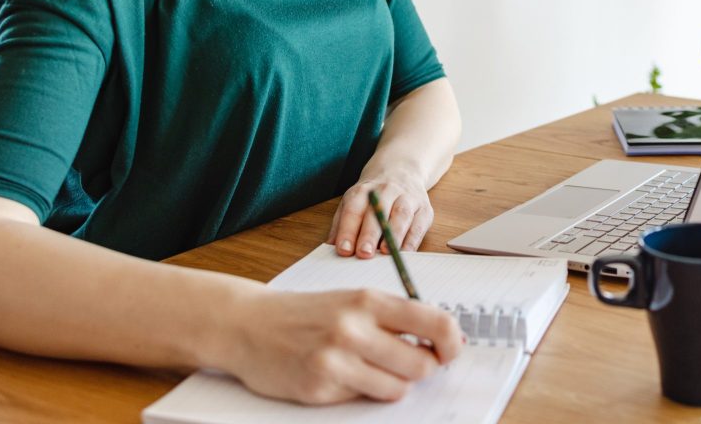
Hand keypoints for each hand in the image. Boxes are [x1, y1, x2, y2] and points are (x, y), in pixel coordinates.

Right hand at [222, 285, 462, 404]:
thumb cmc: (308, 312)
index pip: (433, 322)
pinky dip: (360, 391)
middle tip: (410, 363)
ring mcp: (335, 361)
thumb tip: (443, 341)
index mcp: (368, 300)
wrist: (249, 325)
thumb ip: (393, 317)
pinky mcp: (319, 389)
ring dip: (393, 383)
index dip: (451, 343)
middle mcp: (353, 328)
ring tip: (372, 369)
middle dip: (423, 368)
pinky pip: (362, 399)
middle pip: (421, 364)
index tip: (450, 350)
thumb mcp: (352, 300)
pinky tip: (340, 376)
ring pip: (397, 388)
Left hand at [329, 169, 433, 258]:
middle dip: (370, 233)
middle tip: (364, 253)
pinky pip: (419, 225)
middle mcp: (386, 190)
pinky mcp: (424, 208)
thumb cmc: (374, 195)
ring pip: (401, 215)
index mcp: (363, 191)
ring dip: (394, 235)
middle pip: (378, 211)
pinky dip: (412, 240)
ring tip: (386, 253)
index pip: (353, 209)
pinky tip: (405, 253)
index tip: (343, 249)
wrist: (402, 170)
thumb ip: (341, 224)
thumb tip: (331, 246)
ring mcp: (407, 197)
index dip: (348, 230)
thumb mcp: (353, 202)